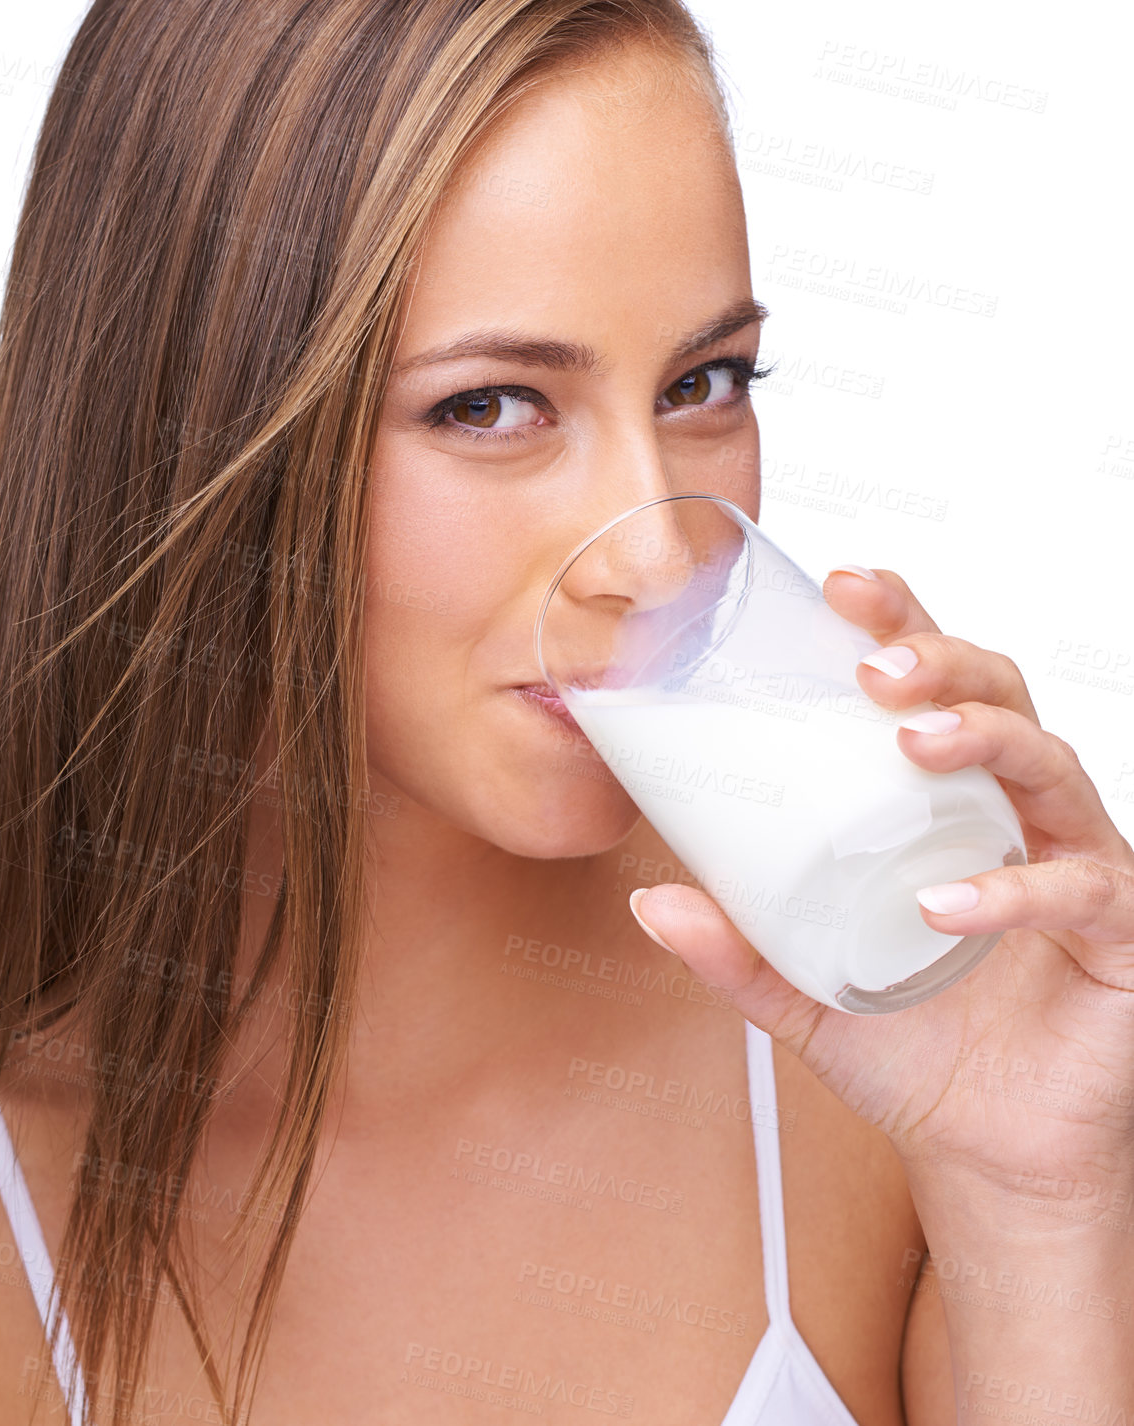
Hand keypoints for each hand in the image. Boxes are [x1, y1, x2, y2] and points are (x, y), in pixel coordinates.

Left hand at [629, 566, 1133, 1193]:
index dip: (900, 620)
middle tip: (871, 666)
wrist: (987, 1152)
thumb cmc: (911, 1047)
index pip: (933, 681)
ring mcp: (1074, 860)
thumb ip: (737, 947)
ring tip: (912, 740)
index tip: (841, 585)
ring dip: (982, 736)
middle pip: (999, 691)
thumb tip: (650, 899)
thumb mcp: (803, 989)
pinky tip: (944, 902)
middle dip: (939, 659)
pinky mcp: (1119, 932)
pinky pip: (1078, 887)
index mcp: (946, 798)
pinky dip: (1011, 890)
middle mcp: (1016, 810)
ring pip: (1049, 762)